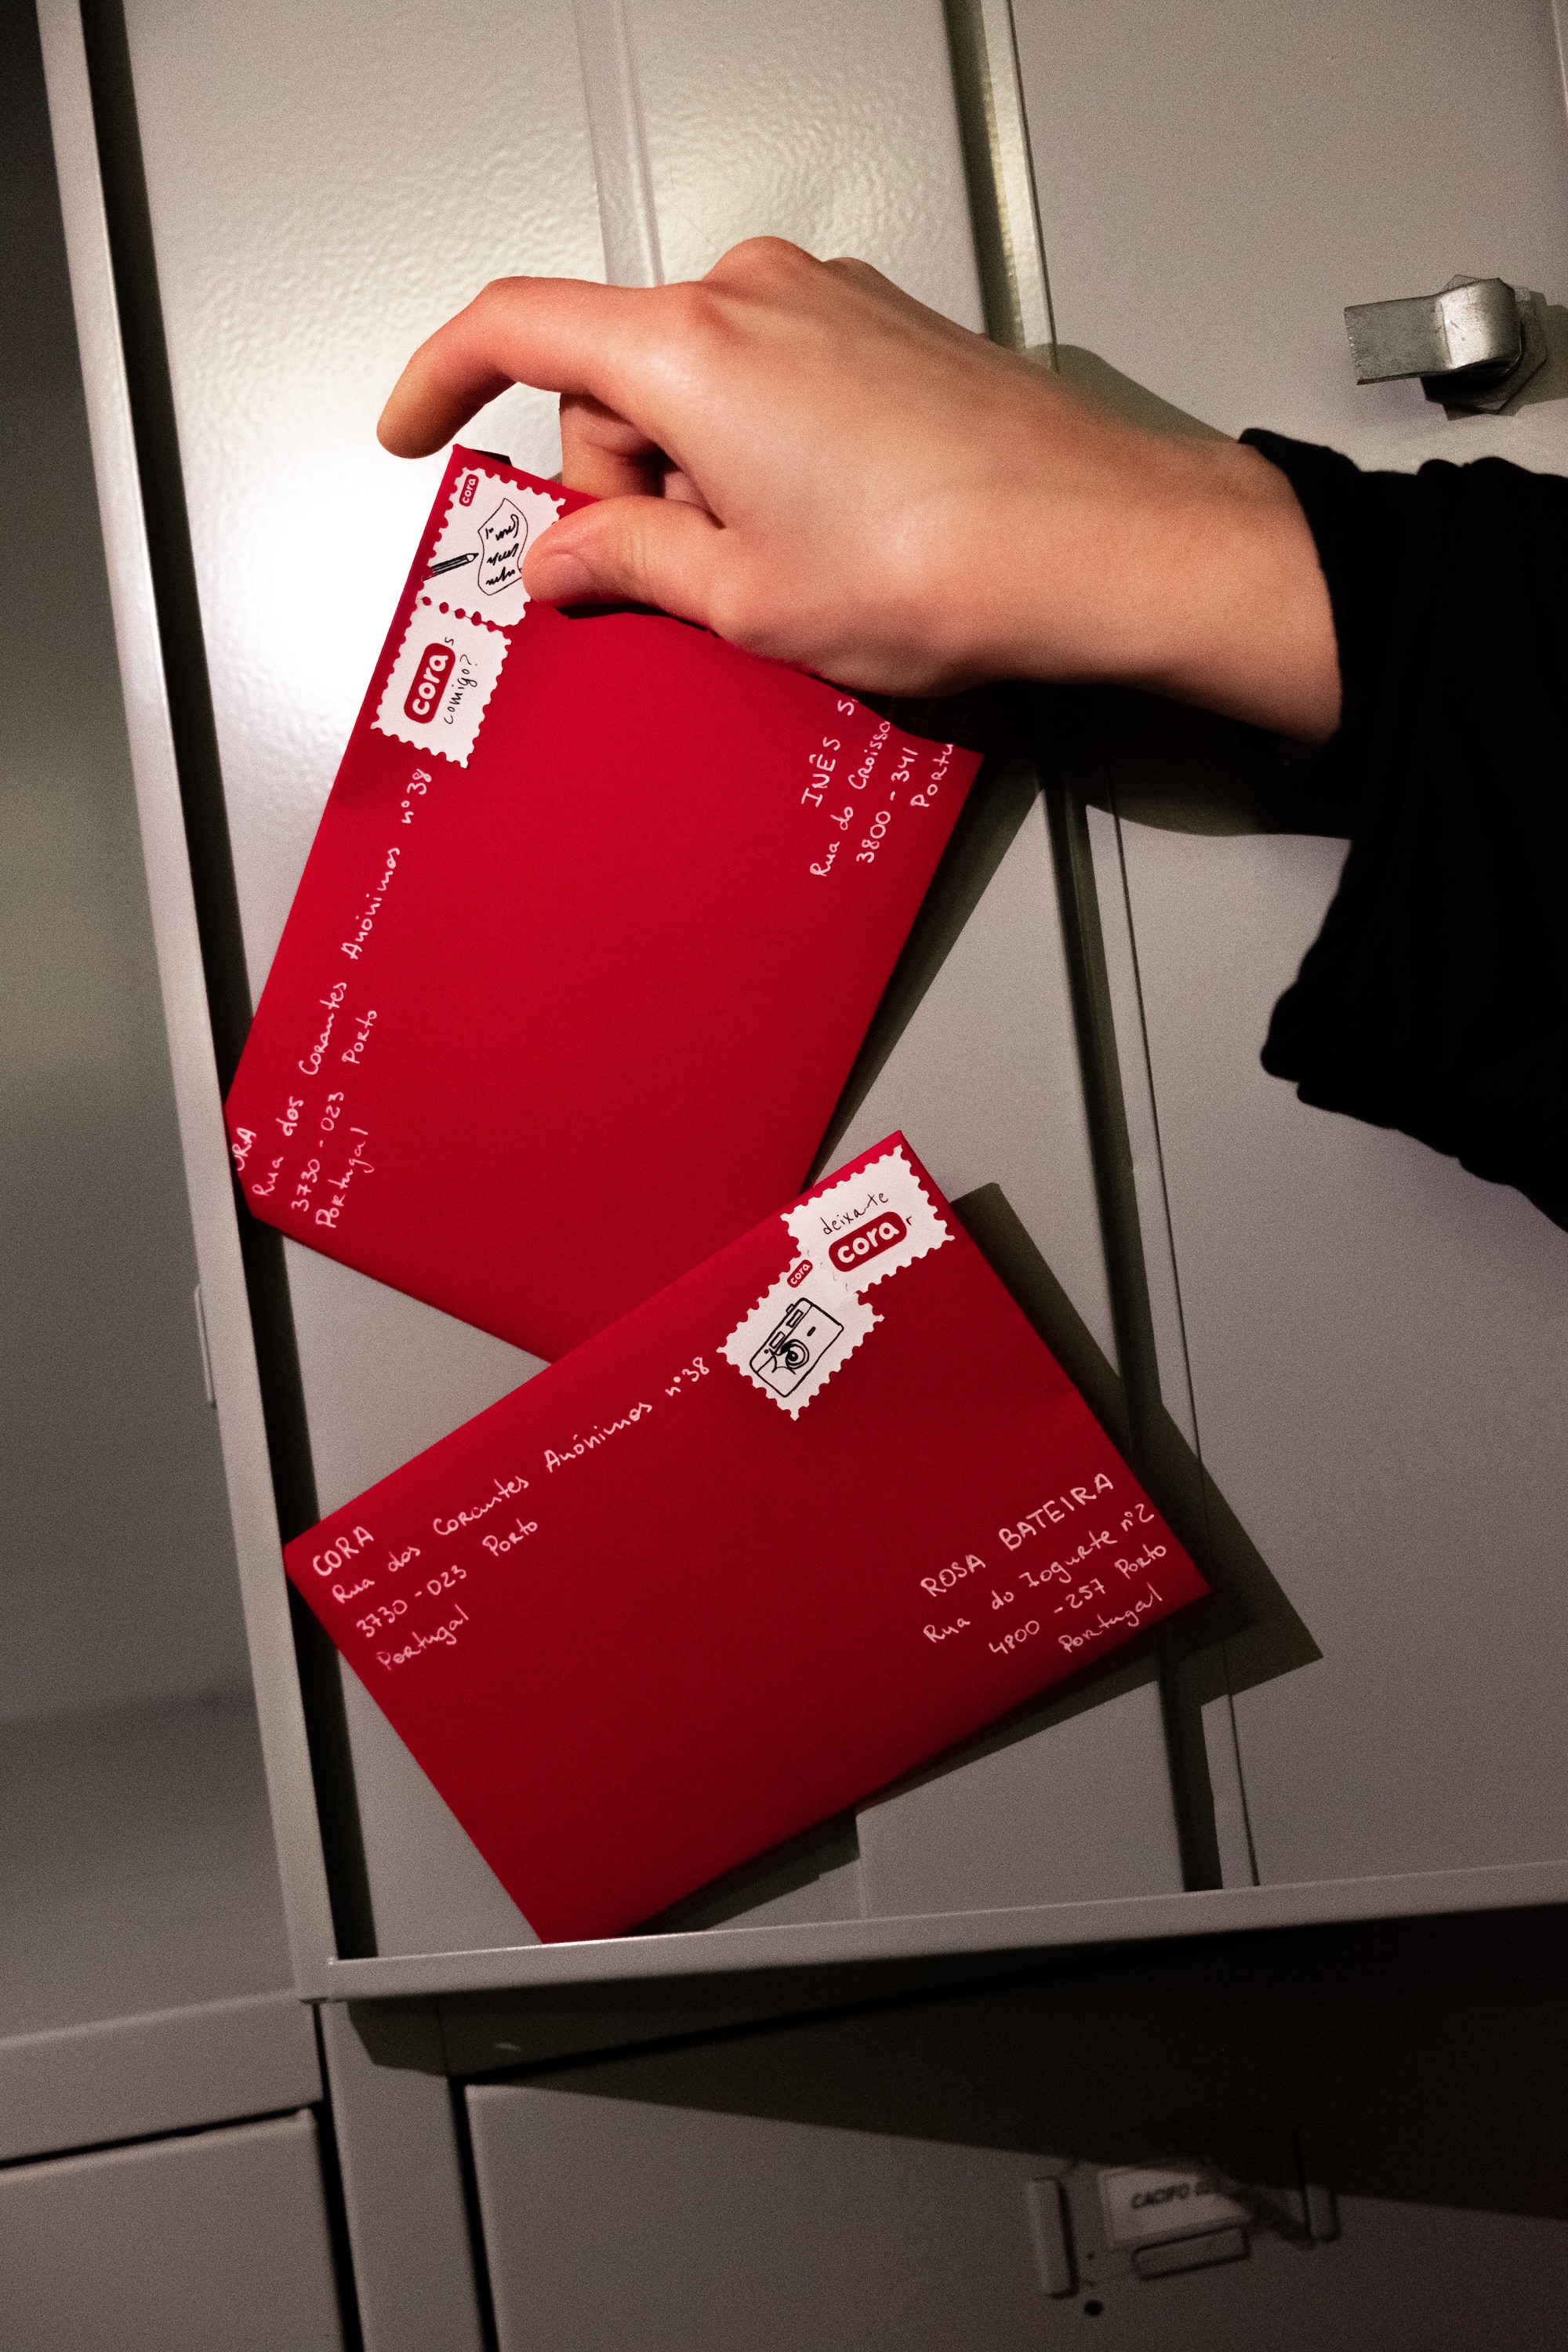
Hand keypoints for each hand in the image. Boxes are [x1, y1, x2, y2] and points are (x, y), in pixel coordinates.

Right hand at [379, 237, 1338, 738]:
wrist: (1104, 548)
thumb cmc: (947, 566)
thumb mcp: (742, 599)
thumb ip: (624, 565)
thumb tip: (564, 561)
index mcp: (689, 349)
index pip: (513, 327)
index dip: (440, 381)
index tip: (415, 433)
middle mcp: (755, 296)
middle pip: (611, 374)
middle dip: (619, 482)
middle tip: (679, 581)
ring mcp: (828, 303)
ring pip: (695, 382)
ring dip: (699, 477)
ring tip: (776, 572)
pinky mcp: (885, 329)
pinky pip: (770, 380)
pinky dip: (759, 453)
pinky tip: (823, 536)